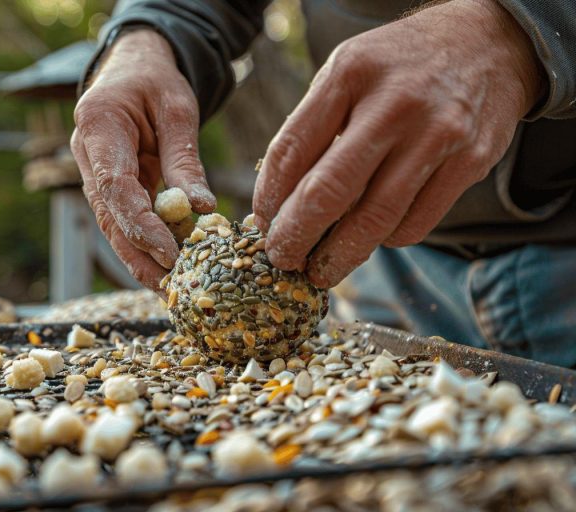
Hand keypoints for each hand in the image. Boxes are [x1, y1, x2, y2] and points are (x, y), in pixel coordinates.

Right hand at [72, 29, 215, 291]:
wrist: (132, 69)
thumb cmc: (155, 81)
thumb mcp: (177, 110)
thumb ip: (184, 160)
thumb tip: (200, 209)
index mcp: (98, 126)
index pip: (115, 187)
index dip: (140, 224)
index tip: (169, 252)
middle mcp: (86, 155)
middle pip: (108, 217)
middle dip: (138, 255)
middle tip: (169, 287)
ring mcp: (93, 173)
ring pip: (112, 225)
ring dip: (139, 258)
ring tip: (169, 288)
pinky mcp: (108, 187)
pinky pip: (123, 220)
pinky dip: (143, 243)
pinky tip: (165, 267)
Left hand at [253, 0, 543, 287]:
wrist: (488, 42)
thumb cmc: (399, 67)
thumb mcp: (348, 72)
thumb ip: (314, 126)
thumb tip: (278, 202)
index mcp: (349, 74)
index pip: (291, 150)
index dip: (269, 197)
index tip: (262, 222)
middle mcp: (393, 103)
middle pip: (329, 192)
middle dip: (296, 236)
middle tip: (282, 259)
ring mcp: (436, 134)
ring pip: (374, 219)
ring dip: (339, 255)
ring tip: (320, 270)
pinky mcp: (470, 162)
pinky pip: (415, 223)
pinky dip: (386, 240)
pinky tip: (372, 238)